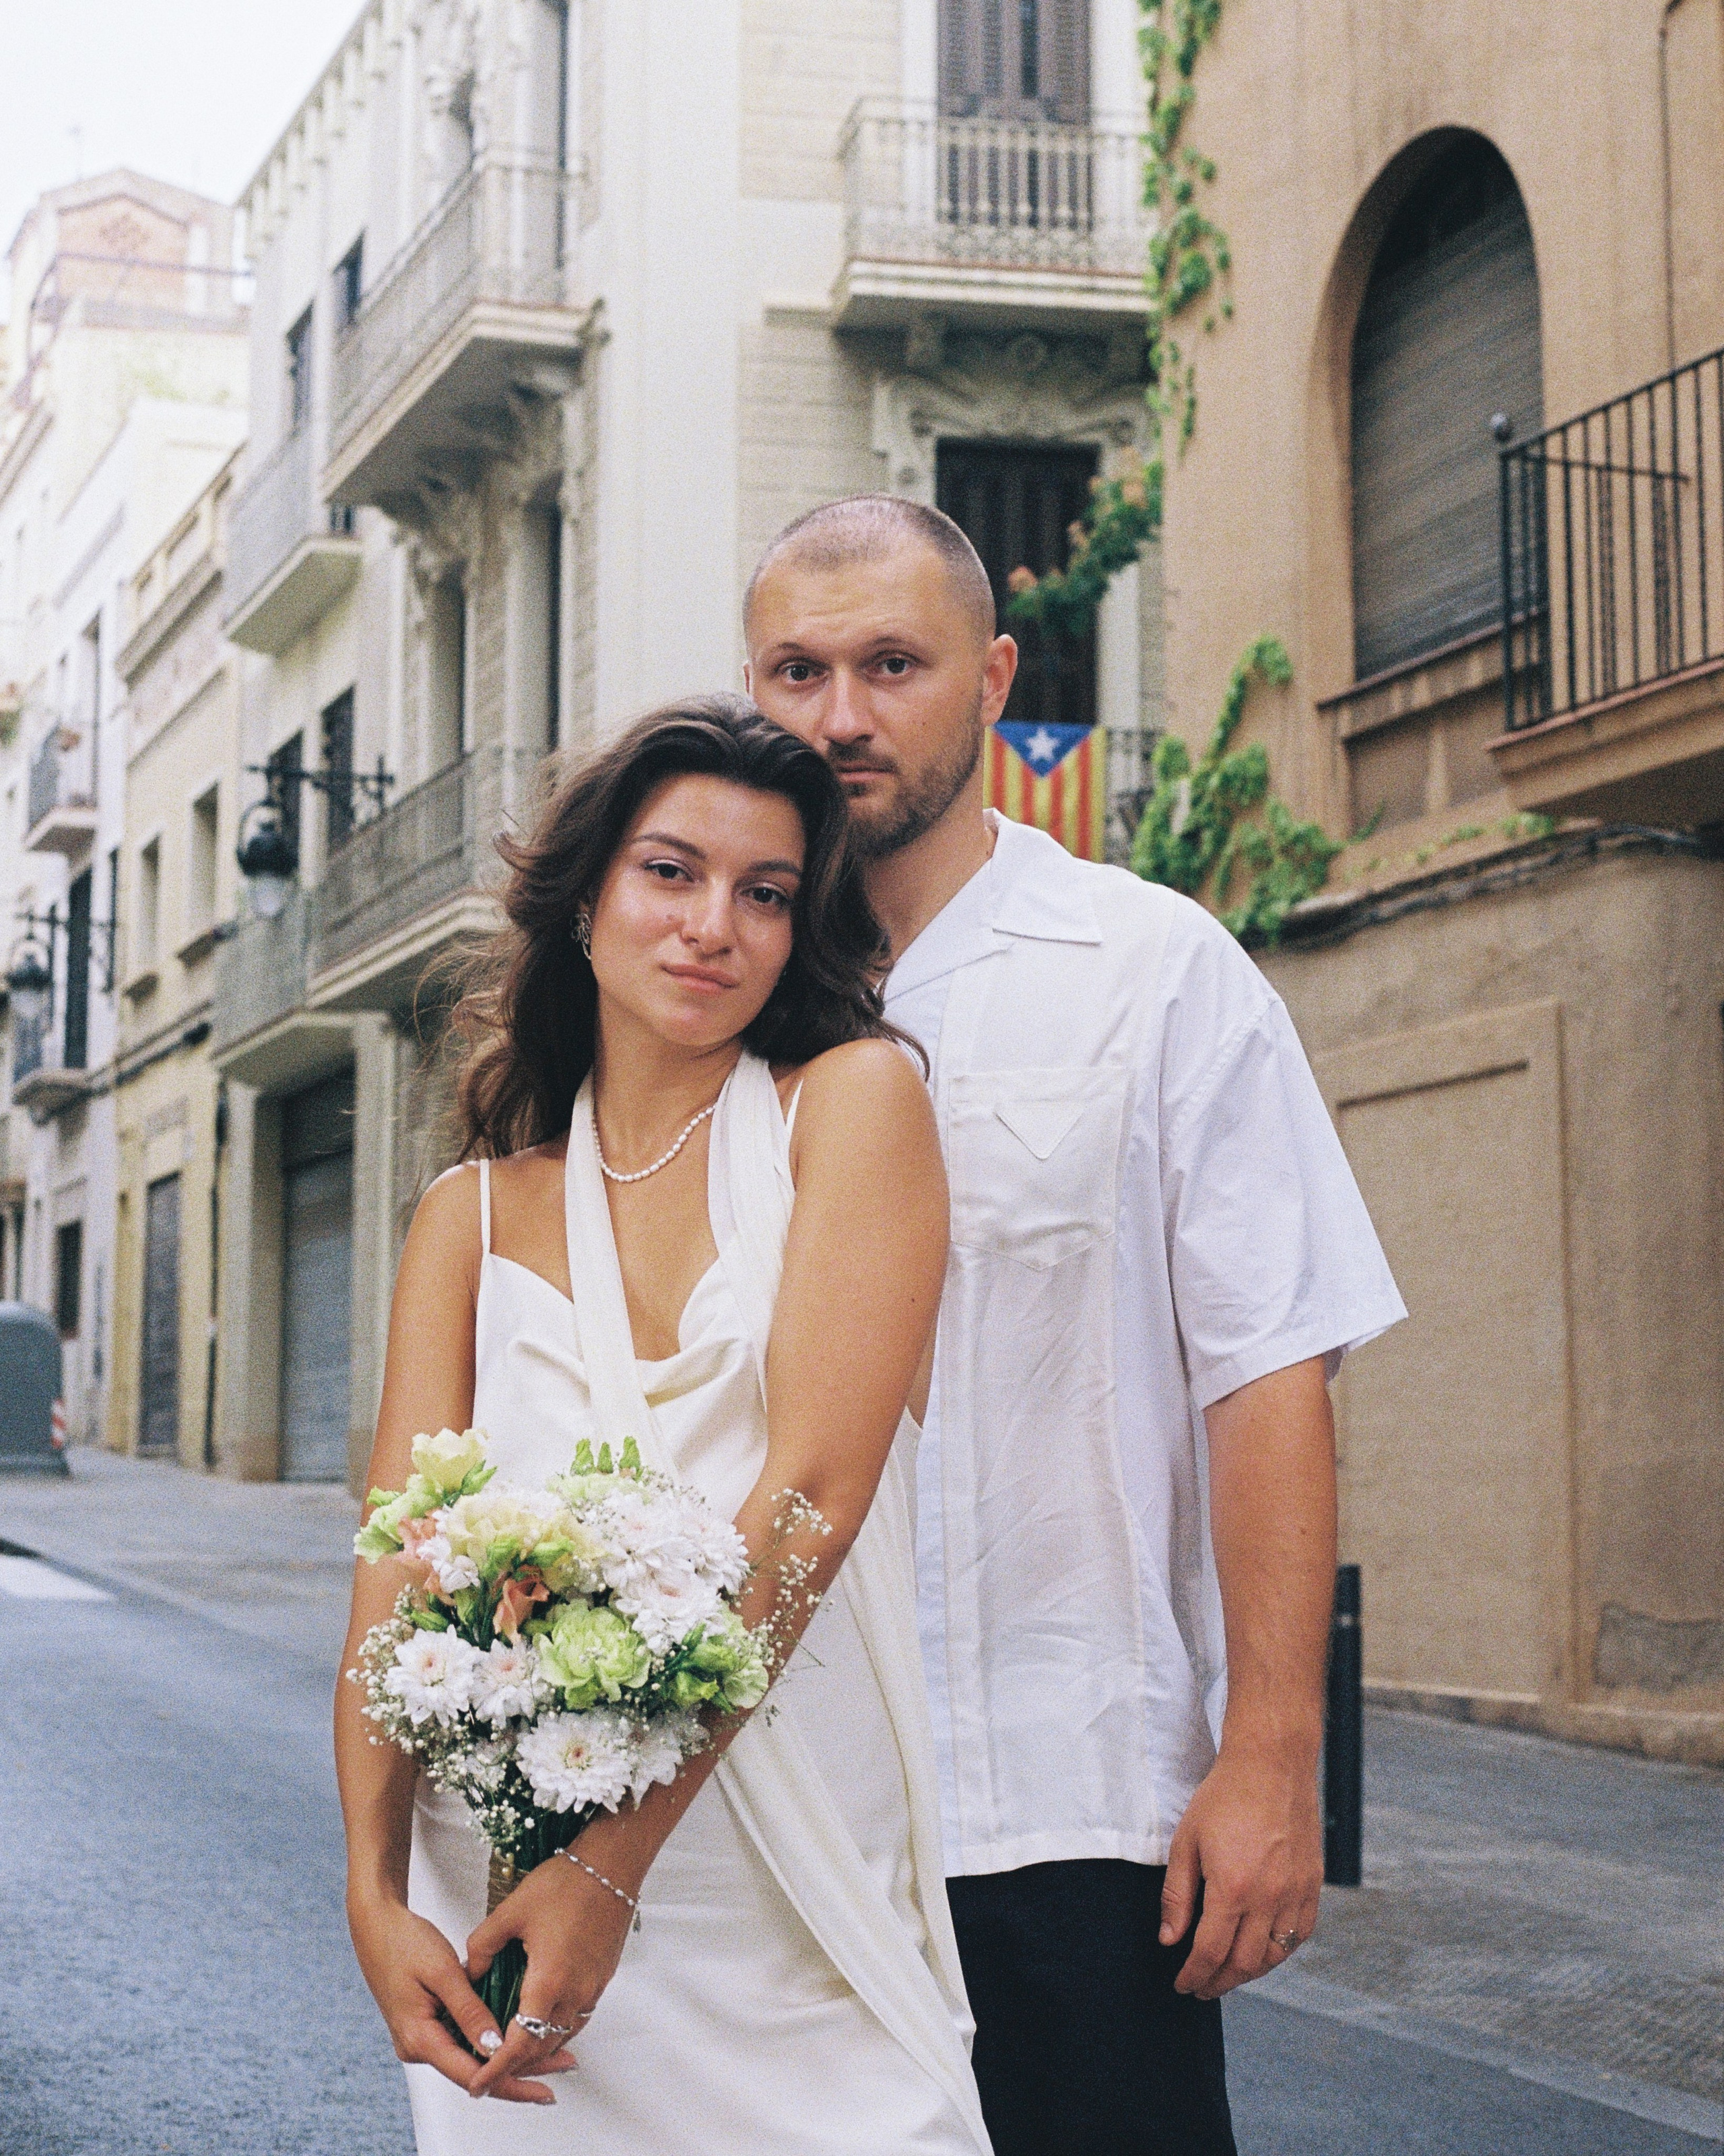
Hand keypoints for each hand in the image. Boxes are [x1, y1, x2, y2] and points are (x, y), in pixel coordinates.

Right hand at [347, 1891, 574, 2104]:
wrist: (376, 1926)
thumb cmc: (404, 1942)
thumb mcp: (442, 1971)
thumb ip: (468, 2010)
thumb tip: (495, 2046)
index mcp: (419, 2039)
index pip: (471, 2075)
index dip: (510, 2082)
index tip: (544, 2086)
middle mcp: (418, 2047)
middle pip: (474, 2072)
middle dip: (518, 2072)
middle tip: (562, 2067)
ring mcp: (421, 2038)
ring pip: (471, 2057)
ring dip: (507, 2056)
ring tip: (551, 2052)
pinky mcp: (427, 2025)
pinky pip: (462, 2041)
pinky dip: (490, 2040)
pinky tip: (518, 2034)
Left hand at [465, 1849, 636, 2096]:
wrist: (611, 1865)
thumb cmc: (563, 1883)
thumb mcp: (510, 1911)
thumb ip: (482, 1947)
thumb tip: (468, 1973)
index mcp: (548, 1981)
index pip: (520, 2044)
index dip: (496, 2069)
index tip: (476, 2085)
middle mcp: (574, 1992)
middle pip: (542, 2048)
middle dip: (513, 2066)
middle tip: (486, 2072)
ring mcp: (592, 1987)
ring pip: (561, 2035)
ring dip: (536, 2048)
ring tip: (509, 2051)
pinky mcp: (602, 1977)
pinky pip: (576, 2017)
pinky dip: (555, 2028)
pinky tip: (540, 2018)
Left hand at [1158, 1740, 1321, 1998]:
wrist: (1271, 1765)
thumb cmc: (1224, 1798)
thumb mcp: (1187, 1842)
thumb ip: (1177, 1896)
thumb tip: (1169, 1939)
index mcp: (1233, 1888)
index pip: (1210, 1952)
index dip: (1194, 1975)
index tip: (1183, 1985)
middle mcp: (1269, 1897)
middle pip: (1244, 1963)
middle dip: (1220, 1982)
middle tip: (1203, 1987)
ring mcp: (1296, 1893)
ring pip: (1275, 1955)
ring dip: (1250, 1972)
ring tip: (1229, 1972)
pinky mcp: (1313, 1885)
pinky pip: (1300, 1934)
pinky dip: (1280, 1951)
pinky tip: (1263, 1949)